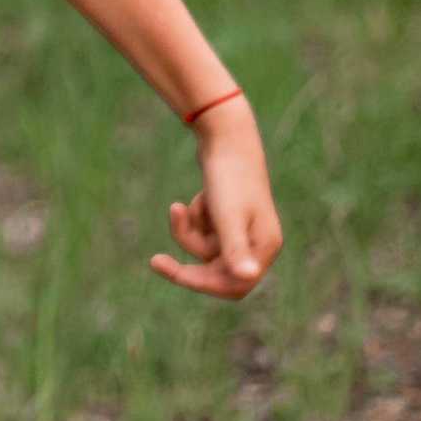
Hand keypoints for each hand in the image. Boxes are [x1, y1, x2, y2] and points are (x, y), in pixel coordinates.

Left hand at [151, 97, 280, 298]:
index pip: (236, 285)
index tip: (175, 275)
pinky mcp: (227, 218)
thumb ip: (235, 249)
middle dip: (188, 260)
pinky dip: (192, 219)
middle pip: (216, 272)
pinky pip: (203, 232)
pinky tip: (193, 199)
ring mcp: (242, 231)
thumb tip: (247, 277)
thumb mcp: (227, 215)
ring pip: (205, 250)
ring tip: (178, 207)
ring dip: (188, 230)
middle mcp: (257, 243)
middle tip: (155, 261)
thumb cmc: (229, 176)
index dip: (205, 284)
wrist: (225, 135)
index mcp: (264, 247)